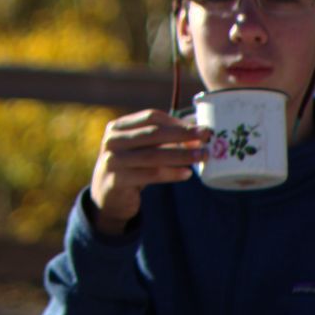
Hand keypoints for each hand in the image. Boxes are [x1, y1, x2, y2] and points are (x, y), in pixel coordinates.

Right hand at [89, 109, 206, 231]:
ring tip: (202, 156)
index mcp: (118, 127)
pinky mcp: (117, 181)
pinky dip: (171, 173)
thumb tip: (196, 130)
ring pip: (154, 155)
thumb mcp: (140, 149)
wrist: (107, 198)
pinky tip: (187, 173)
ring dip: (181, 154)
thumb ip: (162, 139)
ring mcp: (113, 161)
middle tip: (207, 137)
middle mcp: (112, 141)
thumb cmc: (131, 168)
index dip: (177, 121)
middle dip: (183, 134)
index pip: (151, 117)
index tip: (199, 128)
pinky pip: (150, 174)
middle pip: (154, 133)